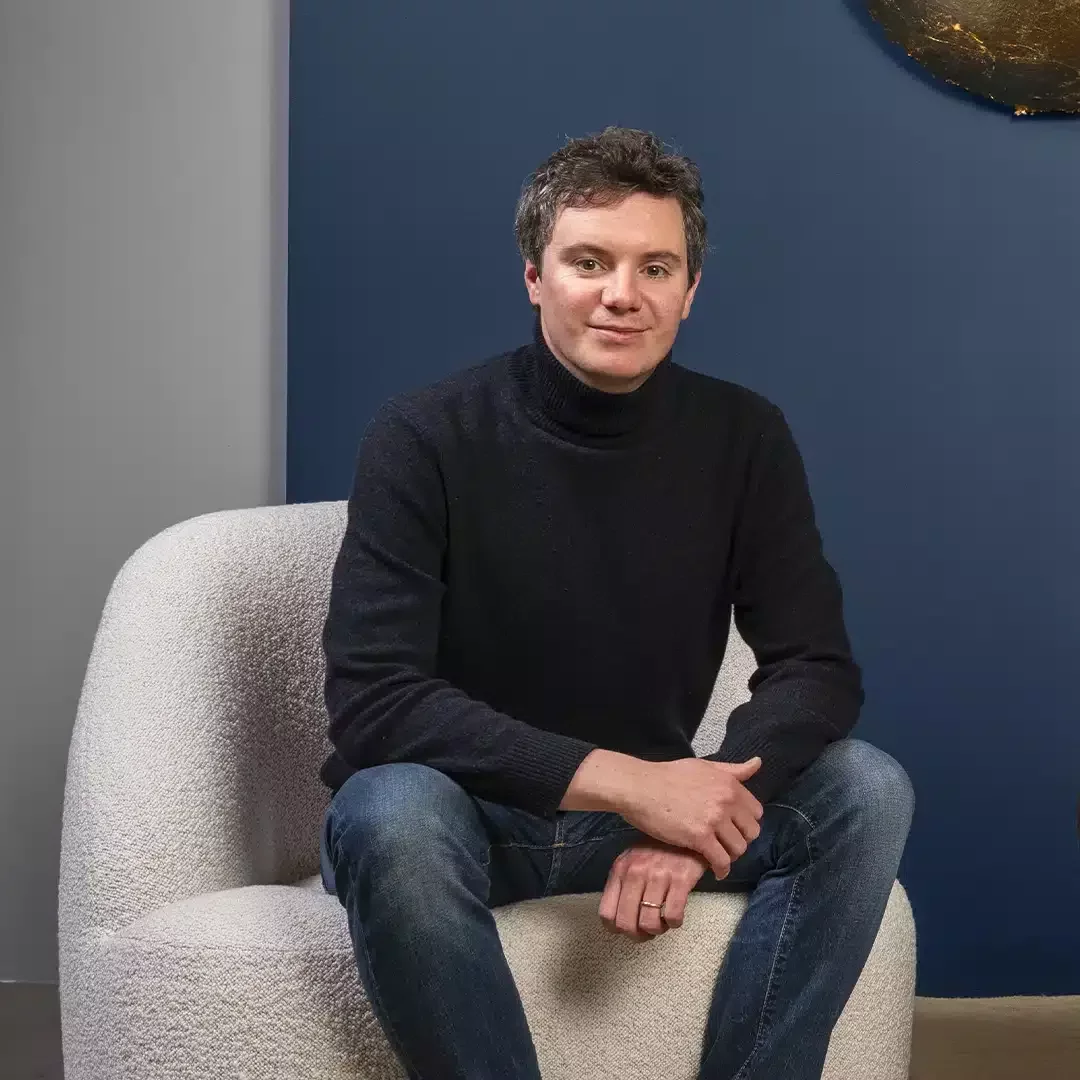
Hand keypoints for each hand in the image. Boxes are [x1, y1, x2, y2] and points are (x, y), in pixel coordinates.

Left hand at [598, 841, 707, 940]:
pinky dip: (674, 923)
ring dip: (657, 930)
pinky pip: (673, 916)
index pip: (606, 913)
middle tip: (647, 932)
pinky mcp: (681, 880)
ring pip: (649, 923)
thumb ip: (622, 883)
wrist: (687, 832)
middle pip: (626, 923)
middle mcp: (635, 872)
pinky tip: (675, 916)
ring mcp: (658, 876)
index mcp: (620, 869)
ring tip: (662, 923)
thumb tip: (618, 917)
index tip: (627, 930)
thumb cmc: (658, 850)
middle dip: (637, 936)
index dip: (616, 929)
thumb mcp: (632, 860)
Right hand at [616, 756, 763, 880]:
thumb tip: (758, 763)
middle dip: (740, 839)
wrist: (639, 787)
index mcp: (729, 783)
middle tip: (725, 843)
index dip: (745, 821)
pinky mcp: (700, 837)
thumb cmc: (667, 775)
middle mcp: (726, 800)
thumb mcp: (703, 766)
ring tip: (718, 855)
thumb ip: (732, 770)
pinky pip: (722, 861)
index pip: (756, 812)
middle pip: (751, 832)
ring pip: (739, 848)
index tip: (733, 827)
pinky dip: (721, 869)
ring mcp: (714, 819)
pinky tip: (715, 870)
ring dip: (730, 855)